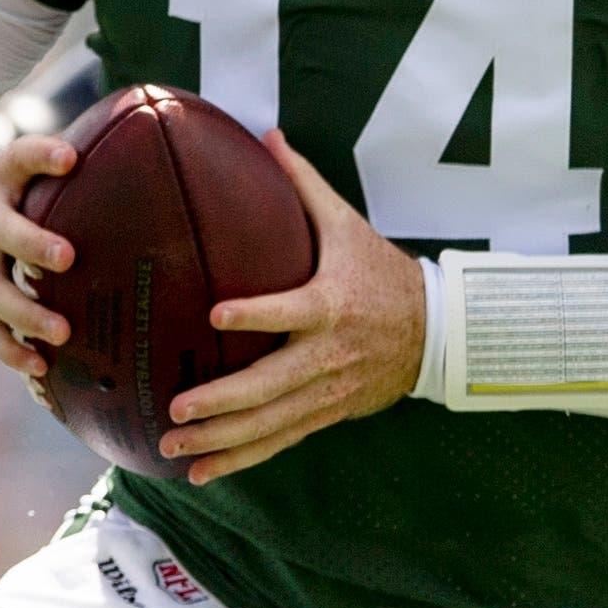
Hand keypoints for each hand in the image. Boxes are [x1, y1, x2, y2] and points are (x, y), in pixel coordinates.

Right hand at [0, 135, 77, 382]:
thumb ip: (86, 160)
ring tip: (62, 332)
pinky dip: (10, 349)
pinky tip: (42, 367)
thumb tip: (155, 140)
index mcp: (2, 175)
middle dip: (30, 243)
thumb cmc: (24, 191)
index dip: (41, 155)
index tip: (70, 158)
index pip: (20, 156)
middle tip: (68, 258)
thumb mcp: (37, 168)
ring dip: (24, 312)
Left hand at [164, 132, 422, 484]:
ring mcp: (328, 390)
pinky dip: (240, 460)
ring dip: (222, 441)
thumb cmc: (379, 269)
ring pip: (272, 423)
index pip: (290, 311)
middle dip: (223, 402)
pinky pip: (279, 441)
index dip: (257, 315)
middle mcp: (328, 354)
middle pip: (273, 385)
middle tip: (177, 409)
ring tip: (173, 446)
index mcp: (331, 304)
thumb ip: (303, 184)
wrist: (434, 329)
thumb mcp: (348, 224)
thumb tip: (265, 133)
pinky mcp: (325, 412)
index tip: (217, 316)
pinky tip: (198, 474)